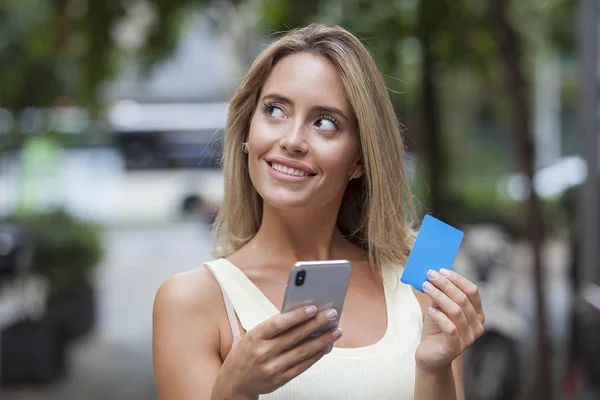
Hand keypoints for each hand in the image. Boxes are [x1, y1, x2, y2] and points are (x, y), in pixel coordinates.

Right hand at [214, 305, 341, 398]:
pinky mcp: (280, 379)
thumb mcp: (253, 335)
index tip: (313, 308)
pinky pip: (302, 366)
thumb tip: (302, 315)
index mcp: (255, 337)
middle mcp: (263, 352)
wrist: (234, 383)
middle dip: (317, 324)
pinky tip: (325, 347)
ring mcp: (272, 368)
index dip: (296, 316)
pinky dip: (316, 355)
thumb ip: (274, 327)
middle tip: (332, 314)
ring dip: (322, 340)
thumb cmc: (246, 353)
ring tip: (335, 331)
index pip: (278, 324)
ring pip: (302, 352)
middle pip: (295, 336)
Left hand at [415, 269, 484, 372]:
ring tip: (426, 287)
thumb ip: (440, 295)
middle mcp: (477, 325)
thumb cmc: (436, 329)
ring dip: (439, 296)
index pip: (472, 291)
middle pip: (463, 299)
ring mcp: (469, 338)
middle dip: (445, 284)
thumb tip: (433, 276)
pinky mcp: (456, 347)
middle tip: (430, 275)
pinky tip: (430, 309)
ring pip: (456, 311)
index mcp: (477, 313)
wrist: (429, 355)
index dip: (457, 279)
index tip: (441, 270)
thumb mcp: (438, 308)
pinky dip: (440, 316)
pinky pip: (450, 328)